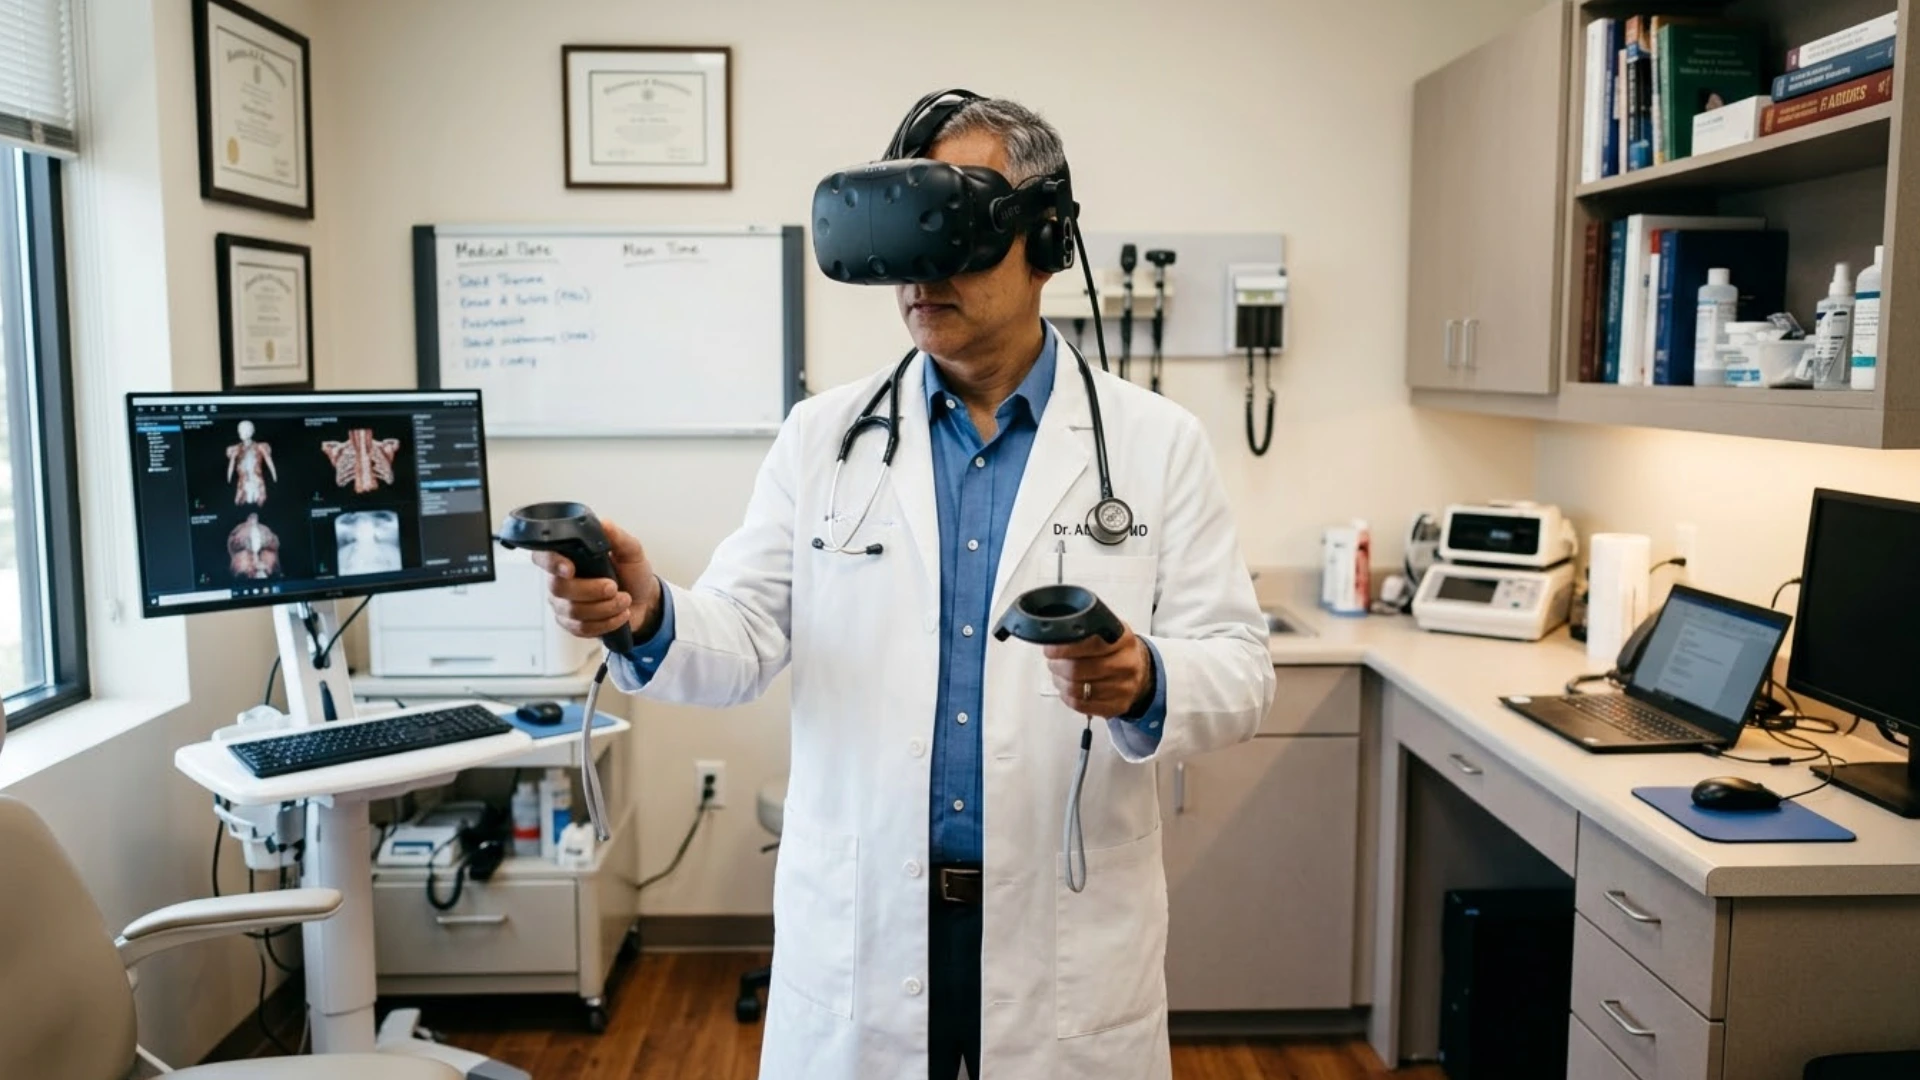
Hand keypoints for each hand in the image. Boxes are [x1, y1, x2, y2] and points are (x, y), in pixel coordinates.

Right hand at [530, 520, 663, 641]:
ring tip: (624, 600)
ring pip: (572, 611)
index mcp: (568, 557)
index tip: (570, 568)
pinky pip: (581, 628)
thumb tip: (604, 524)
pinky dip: (605, 622)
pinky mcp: (572, 624)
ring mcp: (564, 604)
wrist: (644, 601)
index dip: (551, 562)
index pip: (543, 556)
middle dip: (590, 590)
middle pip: (558, 588)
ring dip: (604, 608)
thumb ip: (618, 537)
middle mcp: (560, 580)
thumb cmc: (632, 573)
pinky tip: (620, 615)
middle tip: (614, 587)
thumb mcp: (631, 552)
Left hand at [1044, 623, 1155, 718]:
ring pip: (1076, 689)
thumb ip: (1087, 629)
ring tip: (1058, 674)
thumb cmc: (1117, 650)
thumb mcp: (1109, 630)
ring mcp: (1123, 688)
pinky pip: (1080, 705)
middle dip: (1057, 665)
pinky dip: (1067, 697)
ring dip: (1060, 681)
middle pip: (1077, 669)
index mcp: (1123, 640)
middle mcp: (1126, 664)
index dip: (1062, 648)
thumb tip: (1055, 631)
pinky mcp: (1116, 707)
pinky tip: (1067, 688)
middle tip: (1052, 661)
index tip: (1051, 648)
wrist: (1141, 671)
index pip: (1086, 644)